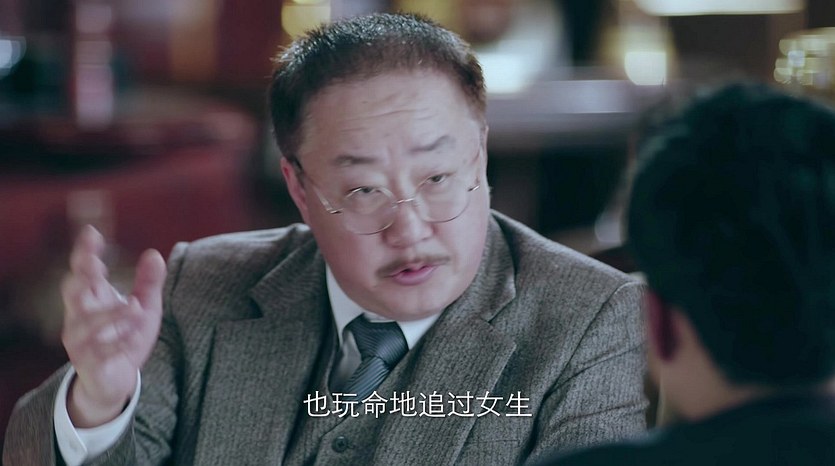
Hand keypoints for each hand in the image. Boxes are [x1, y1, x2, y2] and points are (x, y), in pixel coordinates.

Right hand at [61, 225, 165, 426]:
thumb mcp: (145, 308)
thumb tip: (154, 254)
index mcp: (92, 299)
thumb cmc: (126, 337)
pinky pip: (99, 352)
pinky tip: (134, 336)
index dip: (84, 252)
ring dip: (110, 314)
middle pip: (72, 291)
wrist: (115, 381)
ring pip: (86, 323)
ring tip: (134, 308)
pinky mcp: (89, 363)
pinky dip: (117, 342)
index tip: (92, 233)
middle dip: (83, 277)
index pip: (82, 271)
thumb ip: (149, 283)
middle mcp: (80, 317)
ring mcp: (80, 341)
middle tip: (98, 266)